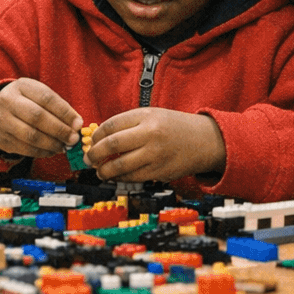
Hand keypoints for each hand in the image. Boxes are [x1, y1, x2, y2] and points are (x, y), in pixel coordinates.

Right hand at [0, 78, 81, 157]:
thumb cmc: (24, 102)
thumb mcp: (36, 95)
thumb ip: (56, 106)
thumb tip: (76, 124)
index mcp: (21, 86)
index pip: (46, 98)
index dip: (65, 112)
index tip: (78, 124)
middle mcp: (9, 102)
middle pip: (37, 117)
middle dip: (59, 130)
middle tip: (73, 139)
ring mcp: (2, 121)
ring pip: (31, 135)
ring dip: (52, 143)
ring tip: (64, 146)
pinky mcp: (2, 139)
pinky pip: (25, 149)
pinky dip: (42, 152)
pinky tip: (52, 151)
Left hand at [87, 108, 224, 183]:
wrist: (204, 140)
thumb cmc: (175, 127)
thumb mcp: (153, 115)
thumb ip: (129, 123)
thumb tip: (100, 137)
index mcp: (146, 115)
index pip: (111, 125)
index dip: (96, 135)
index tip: (91, 141)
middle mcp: (150, 134)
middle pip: (112, 145)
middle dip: (95, 154)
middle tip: (89, 158)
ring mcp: (155, 154)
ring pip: (120, 165)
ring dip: (104, 170)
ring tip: (99, 170)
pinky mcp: (159, 171)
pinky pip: (132, 177)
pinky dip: (120, 178)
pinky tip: (115, 175)